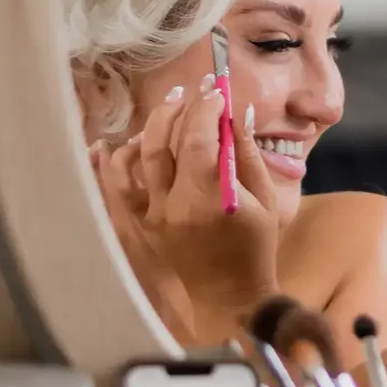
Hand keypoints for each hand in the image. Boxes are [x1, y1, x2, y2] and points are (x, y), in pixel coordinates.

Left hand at [97, 76, 284, 330]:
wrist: (229, 296)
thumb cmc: (256, 248)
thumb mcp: (265, 200)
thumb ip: (248, 155)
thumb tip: (240, 114)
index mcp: (212, 199)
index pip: (201, 140)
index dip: (206, 109)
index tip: (216, 92)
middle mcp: (176, 204)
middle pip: (168, 143)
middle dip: (182, 109)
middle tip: (194, 90)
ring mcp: (155, 214)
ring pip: (142, 157)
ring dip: (154, 125)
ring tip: (170, 106)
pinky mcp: (143, 222)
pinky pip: (121, 185)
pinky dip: (120, 159)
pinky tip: (133, 139)